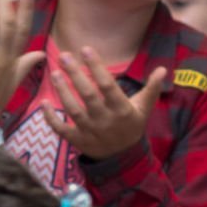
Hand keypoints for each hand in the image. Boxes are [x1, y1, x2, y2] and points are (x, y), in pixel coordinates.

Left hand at [45, 48, 164, 159]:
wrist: (123, 156)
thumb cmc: (132, 124)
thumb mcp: (144, 108)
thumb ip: (151, 89)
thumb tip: (163, 69)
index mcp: (122, 110)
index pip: (108, 86)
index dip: (96, 67)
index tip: (86, 49)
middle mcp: (105, 120)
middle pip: (88, 95)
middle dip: (75, 75)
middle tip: (63, 55)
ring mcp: (90, 131)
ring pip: (73, 110)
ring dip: (62, 92)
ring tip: (54, 73)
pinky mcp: (77, 140)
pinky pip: (61, 129)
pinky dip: (50, 118)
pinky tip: (43, 102)